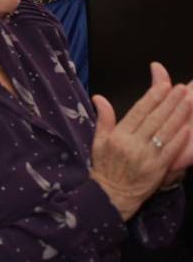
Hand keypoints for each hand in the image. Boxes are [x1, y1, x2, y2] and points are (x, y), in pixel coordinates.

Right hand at [90, 63, 190, 220]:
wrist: (112, 195)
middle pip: (155, 119)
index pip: (139, 111)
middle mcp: (133, 144)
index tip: (164, 85)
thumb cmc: (105, 167)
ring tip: (187, 102)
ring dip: (178, 116)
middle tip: (181, 89)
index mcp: (118, 136)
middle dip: (170, 102)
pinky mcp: (158, 169)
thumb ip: (104, 118)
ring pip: (165, 132)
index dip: (153, 97)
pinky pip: (171, 150)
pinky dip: (180, 138)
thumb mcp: (98, 141)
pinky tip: (187, 127)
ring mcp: (147, 157)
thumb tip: (99, 97)